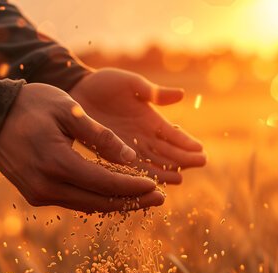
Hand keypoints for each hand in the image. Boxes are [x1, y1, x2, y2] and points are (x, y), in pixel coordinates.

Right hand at [0, 83, 164, 211]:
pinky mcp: (35, 195)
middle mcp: (47, 186)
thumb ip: (100, 136)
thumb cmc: (30, 105)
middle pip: (99, 202)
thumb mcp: (69, 111)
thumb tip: (130, 158)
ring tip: (143, 199)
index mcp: (57, 163)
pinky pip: (73, 201)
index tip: (157, 187)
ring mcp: (39, 194)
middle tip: (160, 199)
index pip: (105, 184)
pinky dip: (96, 199)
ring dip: (116, 203)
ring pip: (87, 206)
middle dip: (132, 201)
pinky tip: (115, 194)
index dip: (133, 188)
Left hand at [70, 68, 205, 183]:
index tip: (201, 149)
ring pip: (151, 164)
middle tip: (200, 164)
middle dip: (183, 158)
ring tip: (179, 179)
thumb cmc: (105, 83)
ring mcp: (127, 147)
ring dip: (165, 171)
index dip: (187, 142)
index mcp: (150, 120)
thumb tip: (182, 95)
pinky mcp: (110, 153)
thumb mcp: (132, 84)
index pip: (173, 135)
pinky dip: (139, 176)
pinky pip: (127, 168)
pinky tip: (149, 183)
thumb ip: (154, 92)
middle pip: (167, 152)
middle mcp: (142, 137)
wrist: (76, 90)